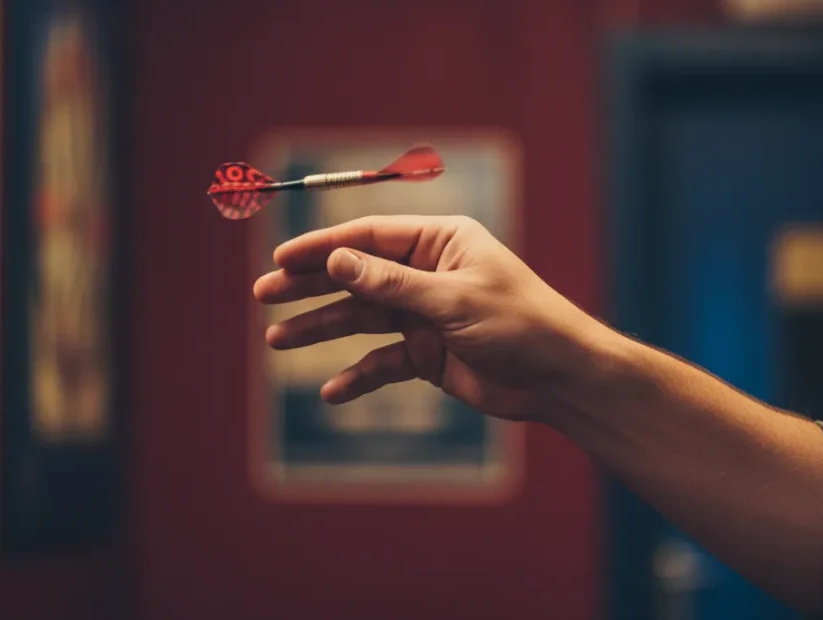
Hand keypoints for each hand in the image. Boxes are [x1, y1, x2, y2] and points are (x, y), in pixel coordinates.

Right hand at [253, 215, 602, 421]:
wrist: (559, 378)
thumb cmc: (520, 324)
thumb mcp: (452, 300)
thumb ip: (392, 283)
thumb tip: (336, 260)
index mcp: (441, 243)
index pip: (369, 238)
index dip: (323, 247)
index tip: (280, 258)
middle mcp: (428, 273)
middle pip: (357, 275)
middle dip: (311, 286)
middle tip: (263, 294)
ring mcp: (425, 315)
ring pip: (363, 318)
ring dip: (322, 329)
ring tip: (277, 340)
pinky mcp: (428, 354)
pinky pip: (384, 362)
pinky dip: (359, 375)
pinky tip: (333, 391)